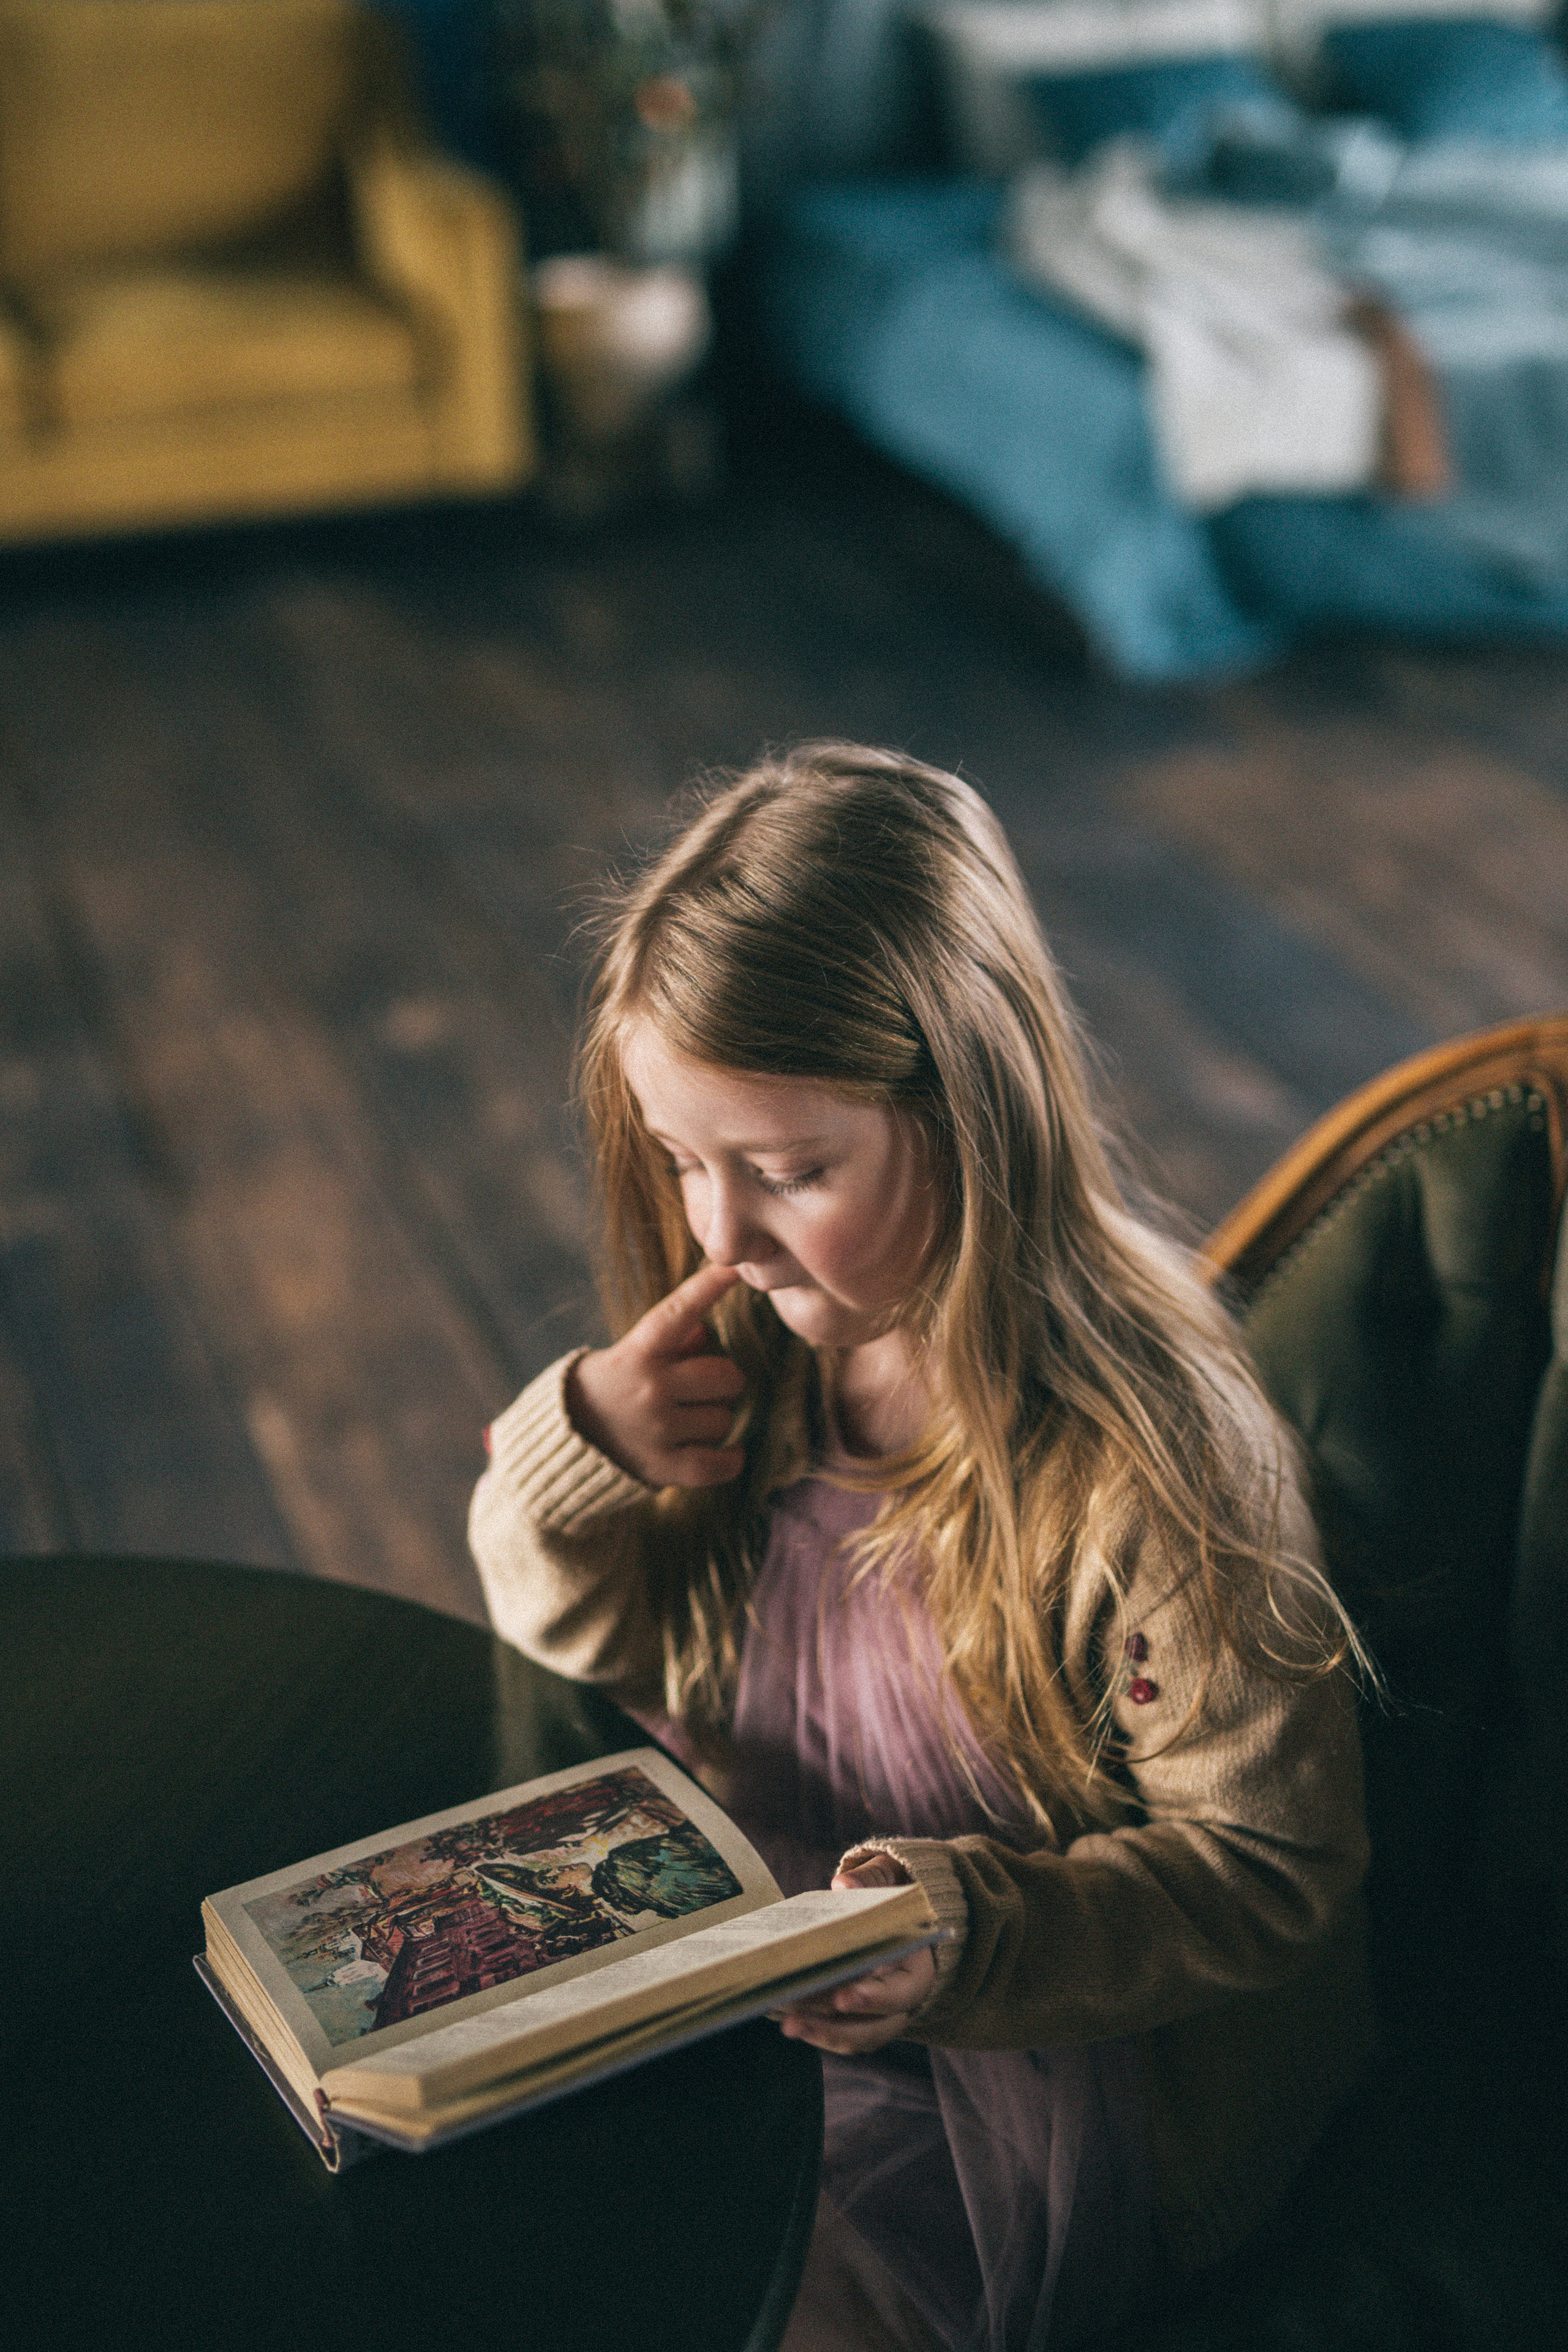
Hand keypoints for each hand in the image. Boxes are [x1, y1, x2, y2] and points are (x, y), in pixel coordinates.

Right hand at [567, 1263, 746, 1488]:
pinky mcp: (663, 1469)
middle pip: (725, 1376)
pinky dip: (731, 1459)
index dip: (708, 1287)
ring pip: (724, 1419)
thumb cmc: (610, 1386)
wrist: (565, 1440)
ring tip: (693, 1419)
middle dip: (724, 1380)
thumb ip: (672, 1342)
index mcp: (638, 1353)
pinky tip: (728, 1451)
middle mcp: (649, 1389)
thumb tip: (707, 1335)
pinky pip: (721, 1465)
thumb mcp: (631, 1354)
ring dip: (716, 1418)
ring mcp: (657, 1431)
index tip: (734, 1267)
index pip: (678, 1312)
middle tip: (705, 1386)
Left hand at [776, 1853, 937, 2056]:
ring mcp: (876, 2015)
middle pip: (872, 2028)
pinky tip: (776, 2013)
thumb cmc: (888, 1898)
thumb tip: (845, 1884)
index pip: (901, 1993)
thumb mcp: (887, 1880)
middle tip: (794, 2020)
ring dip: (816, 2033)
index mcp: (915, 1969)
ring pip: (851, 2037)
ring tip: (783, 2022)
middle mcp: (898, 2001)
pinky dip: (808, 2026)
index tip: (842, 1997)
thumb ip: (871, 1880)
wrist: (888, 1915)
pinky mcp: (852, 2018)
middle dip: (833, 2028)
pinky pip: (833, 2031)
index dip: (874, 1998)